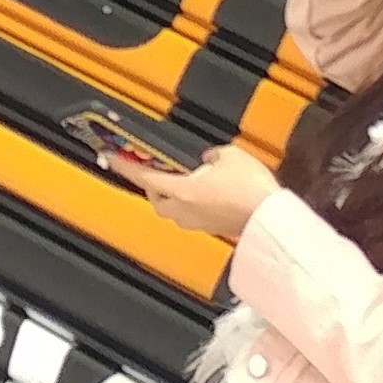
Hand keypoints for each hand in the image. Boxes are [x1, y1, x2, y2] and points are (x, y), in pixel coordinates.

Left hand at [132, 142, 278, 245]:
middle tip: (156, 170)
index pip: (144, 177)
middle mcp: (185, 210)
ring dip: (172, 196)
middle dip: (152, 185)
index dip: (126, 166)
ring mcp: (197, 222)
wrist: (269, 217)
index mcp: (182, 191)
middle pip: (155, 199)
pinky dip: (191, 203)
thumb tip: (209, 158)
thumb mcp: (230, 155)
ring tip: (184, 180)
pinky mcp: (211, 228)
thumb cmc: (251, 190)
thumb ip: (211, 154)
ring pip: (172, 210)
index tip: (113, 159)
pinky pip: (191, 215)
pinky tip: (206, 192)